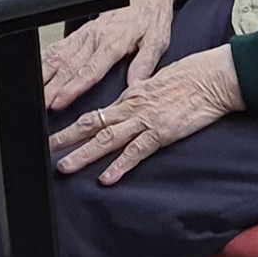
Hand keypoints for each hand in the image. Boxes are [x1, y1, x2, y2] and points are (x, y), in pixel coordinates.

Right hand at [40, 0, 178, 109]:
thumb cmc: (150, 16)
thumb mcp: (158, 39)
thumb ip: (145, 63)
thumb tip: (136, 84)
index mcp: (114, 43)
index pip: (89, 70)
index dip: (72, 87)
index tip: (59, 101)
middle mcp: (95, 38)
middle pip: (68, 66)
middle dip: (52, 86)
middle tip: (40, 103)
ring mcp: (85, 35)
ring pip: (59, 55)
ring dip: (45, 74)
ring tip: (34, 91)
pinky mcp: (79, 32)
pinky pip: (58, 46)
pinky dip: (44, 59)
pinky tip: (36, 71)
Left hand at [50, 45, 242, 184]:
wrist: (212, 77)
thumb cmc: (190, 77)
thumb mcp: (157, 83)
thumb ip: (140, 95)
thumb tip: (129, 102)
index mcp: (130, 98)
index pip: (95, 114)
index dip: (72, 126)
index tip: (55, 136)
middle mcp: (131, 109)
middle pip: (91, 125)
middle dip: (66, 139)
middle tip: (45, 150)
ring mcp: (144, 121)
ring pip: (106, 139)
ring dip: (83, 154)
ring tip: (64, 167)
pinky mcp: (161, 132)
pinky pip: (136, 151)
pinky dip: (120, 166)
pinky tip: (106, 178)